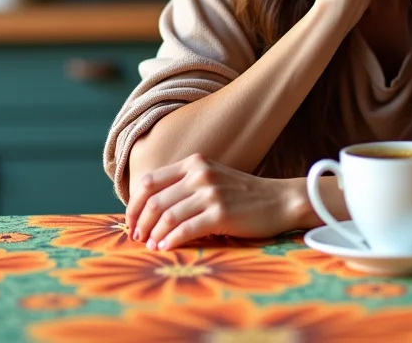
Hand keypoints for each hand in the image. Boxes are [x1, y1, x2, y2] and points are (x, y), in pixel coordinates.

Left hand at [126, 153, 299, 250]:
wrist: (280, 200)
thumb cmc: (243, 194)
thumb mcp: (212, 178)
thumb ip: (185, 184)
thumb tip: (150, 208)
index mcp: (193, 163)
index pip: (149, 181)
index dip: (134, 204)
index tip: (131, 221)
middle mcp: (200, 174)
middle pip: (154, 200)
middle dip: (140, 222)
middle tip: (138, 238)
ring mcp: (211, 193)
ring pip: (167, 216)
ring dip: (154, 234)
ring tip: (151, 246)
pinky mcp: (221, 213)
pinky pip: (186, 229)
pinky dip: (171, 240)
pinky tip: (166, 248)